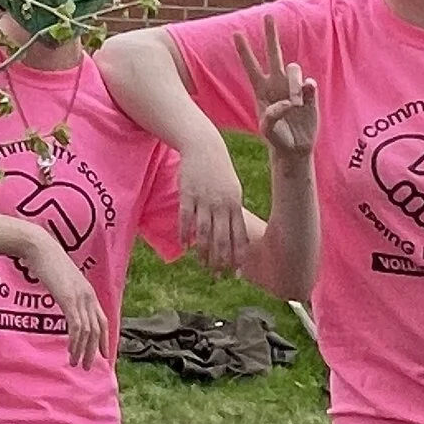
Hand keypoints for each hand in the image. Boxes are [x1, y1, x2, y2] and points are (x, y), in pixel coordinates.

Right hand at [0, 223, 109, 371]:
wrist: (39, 247)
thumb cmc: (45, 260)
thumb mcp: (60, 278)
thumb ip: (65, 290)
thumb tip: (62, 299)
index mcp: (88, 291)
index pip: (101, 319)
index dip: (103, 338)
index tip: (101, 353)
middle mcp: (88, 295)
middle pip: (98, 329)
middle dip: (94, 350)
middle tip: (88, 365)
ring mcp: (80, 297)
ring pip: (89, 331)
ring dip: (83, 350)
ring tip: (77, 363)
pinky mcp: (69, 300)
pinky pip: (77, 327)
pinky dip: (76, 342)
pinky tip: (71, 352)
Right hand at [176, 131, 253, 274]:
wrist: (204, 147)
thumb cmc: (220, 171)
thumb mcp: (233, 190)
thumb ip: (233, 212)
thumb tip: (235, 234)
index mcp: (234, 204)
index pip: (238, 236)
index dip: (237, 256)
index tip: (237, 272)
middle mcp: (221, 205)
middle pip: (222, 239)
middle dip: (221, 260)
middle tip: (218, 276)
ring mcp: (204, 200)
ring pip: (204, 232)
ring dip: (203, 252)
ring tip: (202, 265)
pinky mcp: (187, 195)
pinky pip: (186, 219)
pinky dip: (185, 234)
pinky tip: (185, 246)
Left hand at [237, 11, 318, 162]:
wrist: (295, 148)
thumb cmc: (276, 138)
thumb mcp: (268, 129)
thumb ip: (273, 115)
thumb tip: (289, 101)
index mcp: (261, 89)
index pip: (250, 65)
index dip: (244, 50)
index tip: (235, 32)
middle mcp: (276, 83)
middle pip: (273, 53)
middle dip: (271, 34)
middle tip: (268, 15)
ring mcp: (293, 86)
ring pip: (294, 68)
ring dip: (293, 84)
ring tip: (295, 104)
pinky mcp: (309, 93)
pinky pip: (309, 83)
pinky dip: (307, 88)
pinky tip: (305, 97)